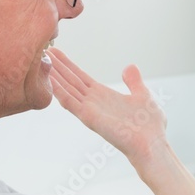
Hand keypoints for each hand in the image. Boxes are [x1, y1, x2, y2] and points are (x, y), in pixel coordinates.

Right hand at [49, 48, 168, 168]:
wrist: (153, 144)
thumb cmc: (150, 126)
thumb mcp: (142, 95)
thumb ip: (133, 81)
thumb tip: (130, 67)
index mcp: (104, 96)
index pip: (81, 77)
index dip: (68, 65)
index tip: (57, 52)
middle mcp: (93, 103)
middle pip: (70, 81)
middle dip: (57, 67)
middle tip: (43, 51)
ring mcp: (90, 110)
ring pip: (67, 89)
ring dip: (54, 76)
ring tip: (42, 62)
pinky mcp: (89, 118)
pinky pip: (70, 102)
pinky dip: (60, 91)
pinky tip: (50, 80)